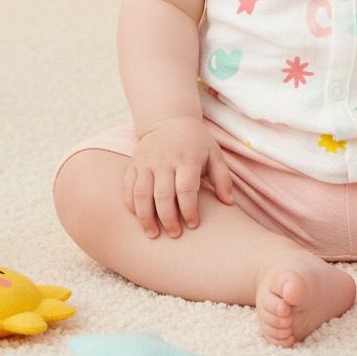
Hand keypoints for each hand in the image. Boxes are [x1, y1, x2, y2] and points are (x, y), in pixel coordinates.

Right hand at [122, 115, 232, 238]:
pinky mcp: (133, 164)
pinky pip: (127, 188)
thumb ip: (223, 179)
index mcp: (187, 158)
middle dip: (168, 219)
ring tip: (153, 234)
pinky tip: (138, 218)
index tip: (193, 225)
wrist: (169, 120)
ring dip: (145, 218)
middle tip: (174, 235)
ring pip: (142, 195)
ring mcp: (146, 161)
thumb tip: (228, 203)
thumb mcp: (214, 154)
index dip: (189, 210)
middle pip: (163, 195)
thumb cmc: (196, 143)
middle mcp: (164, 160)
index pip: (186, 190)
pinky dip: (131, 205)